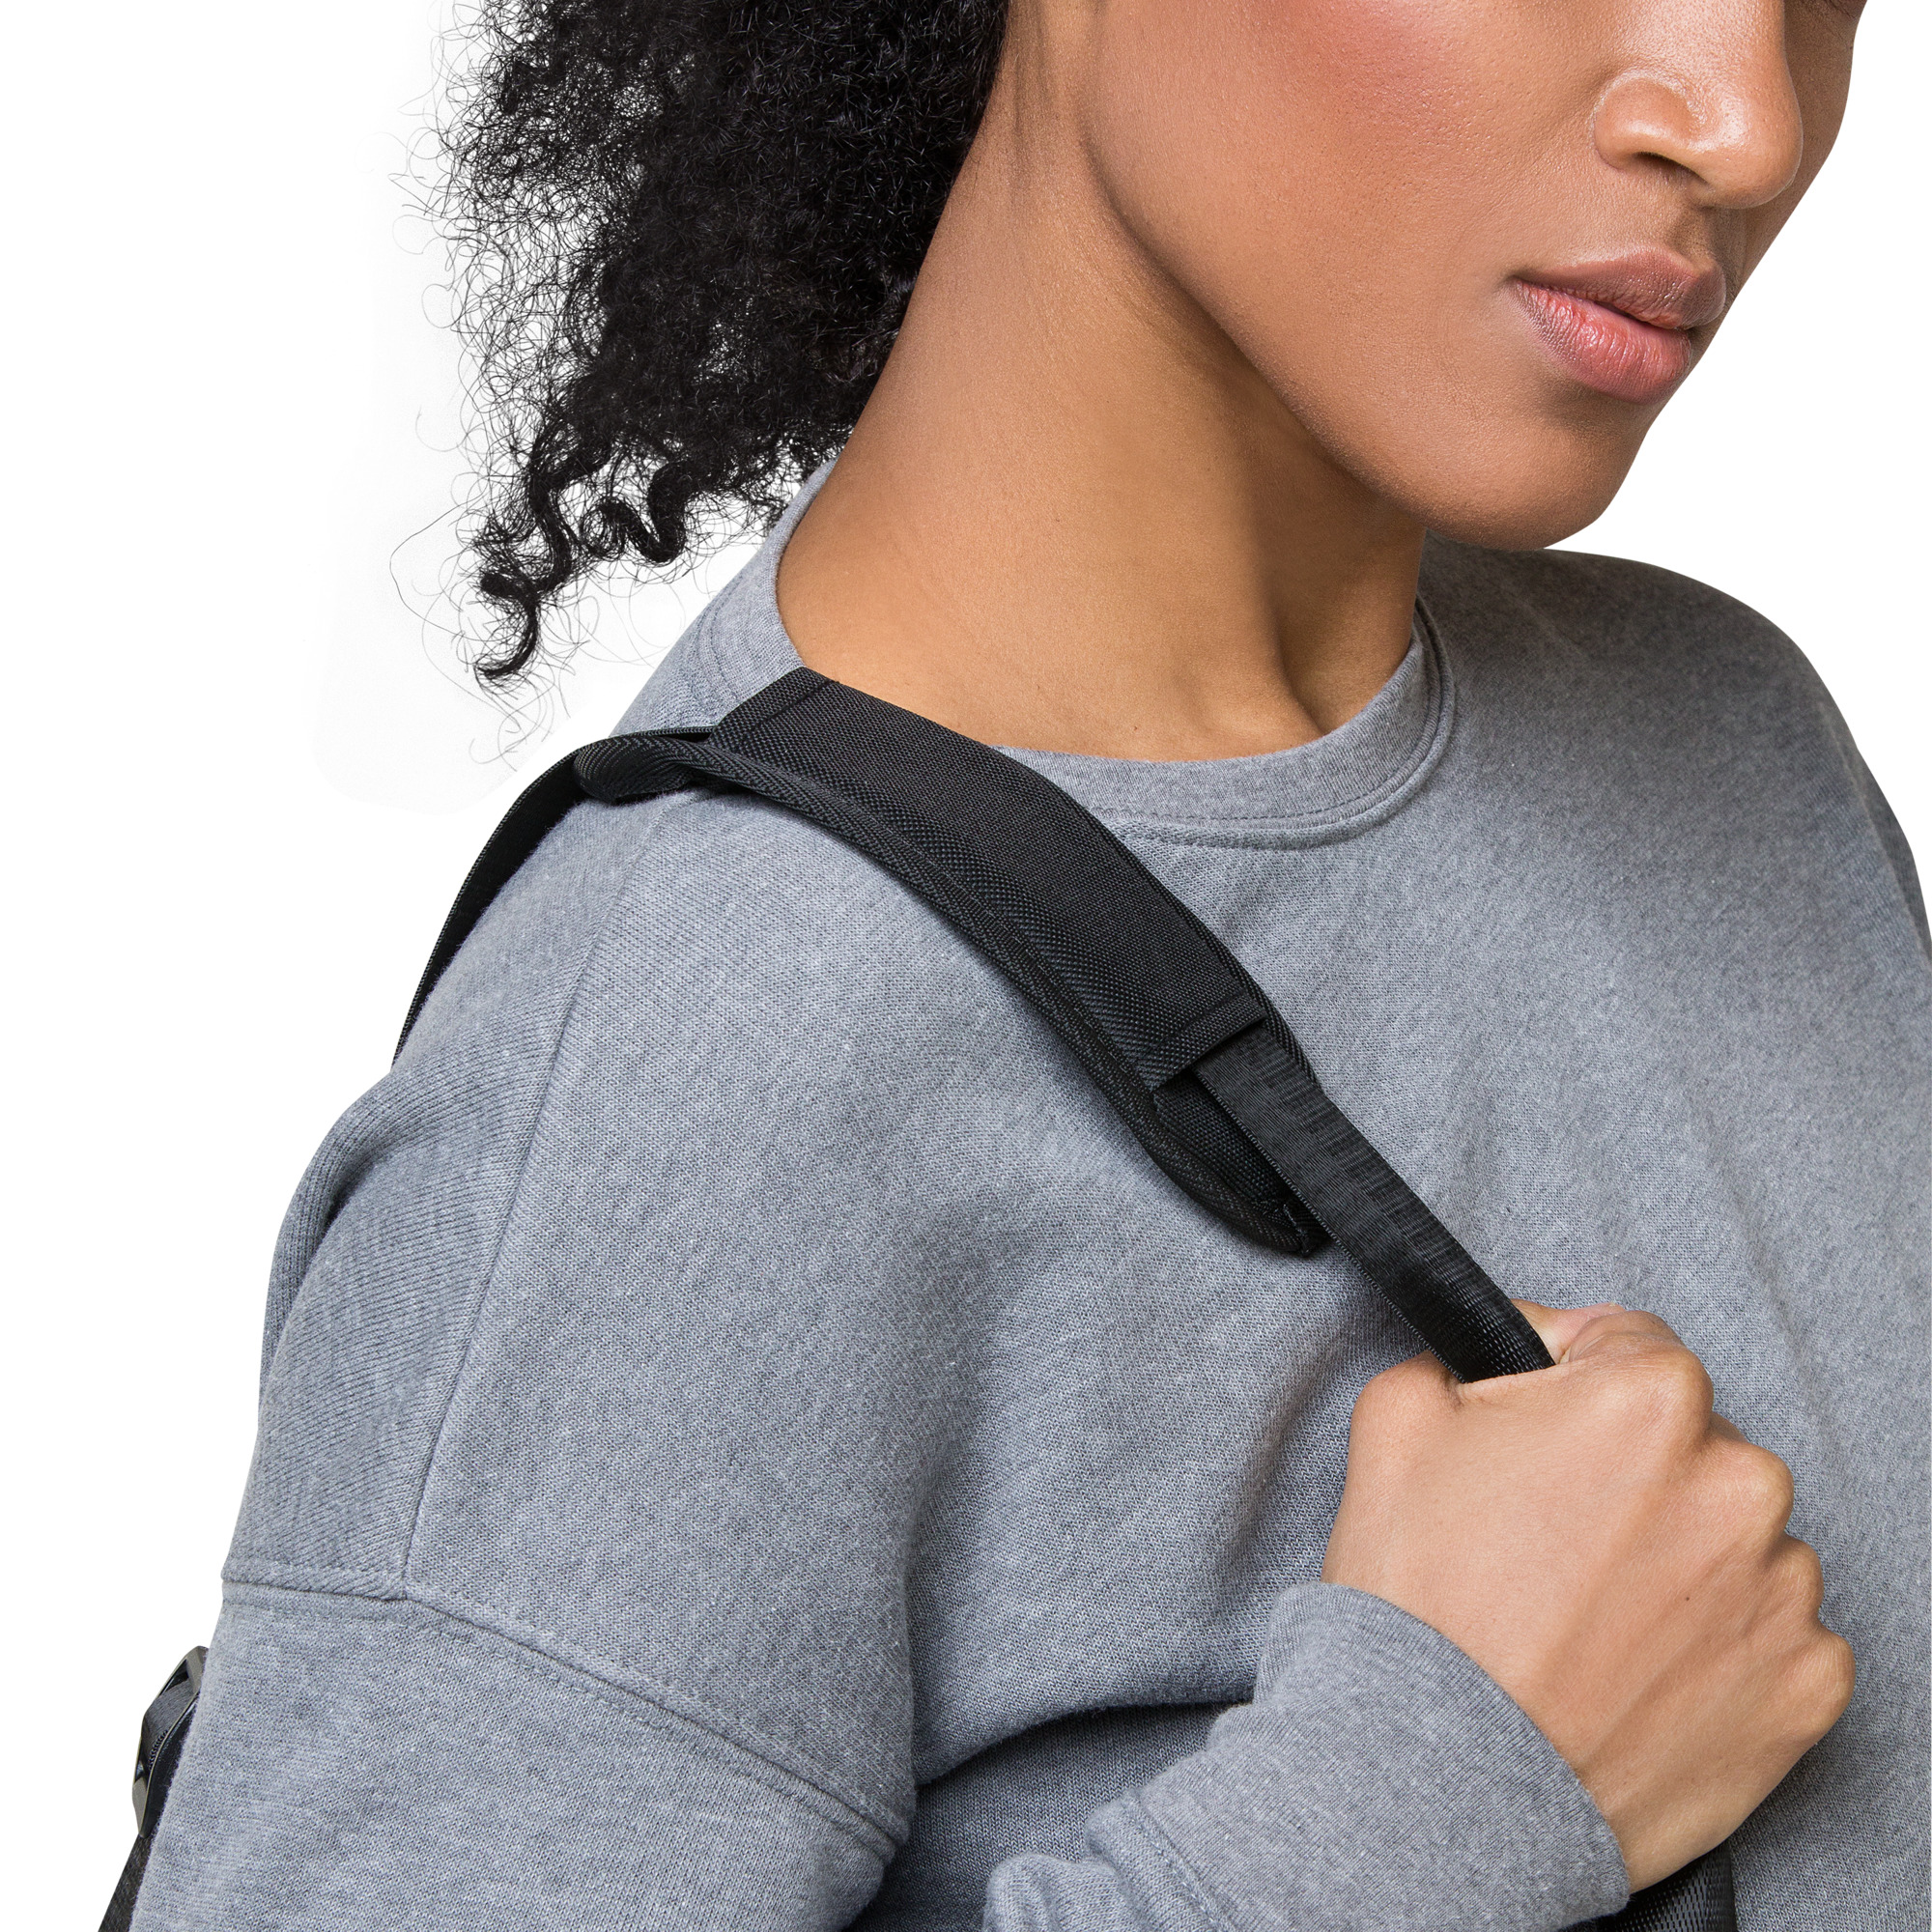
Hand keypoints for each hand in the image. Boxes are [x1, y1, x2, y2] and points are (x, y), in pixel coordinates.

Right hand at [1321, 1302, 1853, 1890]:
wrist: (1442, 1778)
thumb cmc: (1418, 1600)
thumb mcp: (1395, 1419)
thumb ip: (1462, 1356)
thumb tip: (1498, 1351)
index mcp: (1650, 1399)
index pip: (1627, 1343)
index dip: (1568, 1379)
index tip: (1537, 1431)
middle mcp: (1739, 1483)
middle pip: (1690, 1442)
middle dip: (1629, 1472)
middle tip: (1546, 1535)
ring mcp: (1781, 1592)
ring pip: (1736, 1539)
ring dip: (1678, 1558)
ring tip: (1587, 1614)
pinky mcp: (1803, 1689)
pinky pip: (1771, 1635)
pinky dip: (1714, 1644)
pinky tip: (1633, 1666)